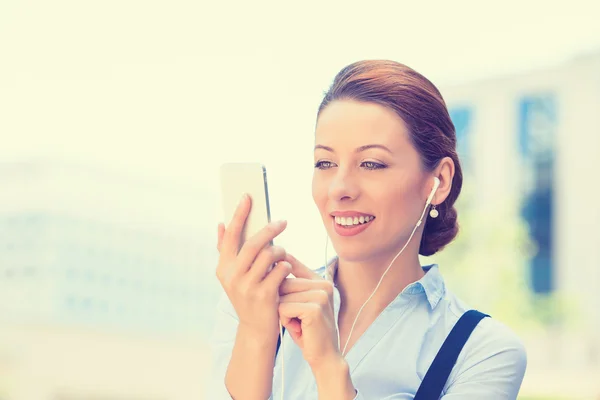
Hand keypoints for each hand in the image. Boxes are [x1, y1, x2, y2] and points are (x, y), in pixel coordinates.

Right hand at [216, 193, 291, 340]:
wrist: (256, 329)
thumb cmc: (248, 296)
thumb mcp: (233, 275)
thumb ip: (227, 251)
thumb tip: (221, 224)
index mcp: (223, 268)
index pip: (231, 235)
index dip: (239, 214)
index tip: (247, 196)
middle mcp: (232, 276)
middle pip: (254, 243)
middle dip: (270, 229)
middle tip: (282, 222)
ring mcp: (247, 287)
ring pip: (270, 255)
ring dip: (280, 252)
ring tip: (282, 255)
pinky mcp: (264, 295)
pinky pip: (281, 269)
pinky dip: (286, 266)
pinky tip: (285, 271)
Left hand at [278, 254, 340, 368]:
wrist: (324, 356)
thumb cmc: (307, 330)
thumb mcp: (299, 303)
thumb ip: (290, 285)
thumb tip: (269, 267)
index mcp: (321, 280)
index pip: (292, 263)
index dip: (278, 271)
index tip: (275, 279)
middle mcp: (323, 284)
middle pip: (284, 282)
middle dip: (282, 302)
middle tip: (296, 318)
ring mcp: (320, 295)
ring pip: (282, 296)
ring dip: (284, 313)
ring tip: (298, 324)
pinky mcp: (315, 308)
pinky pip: (284, 308)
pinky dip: (286, 320)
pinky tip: (299, 328)